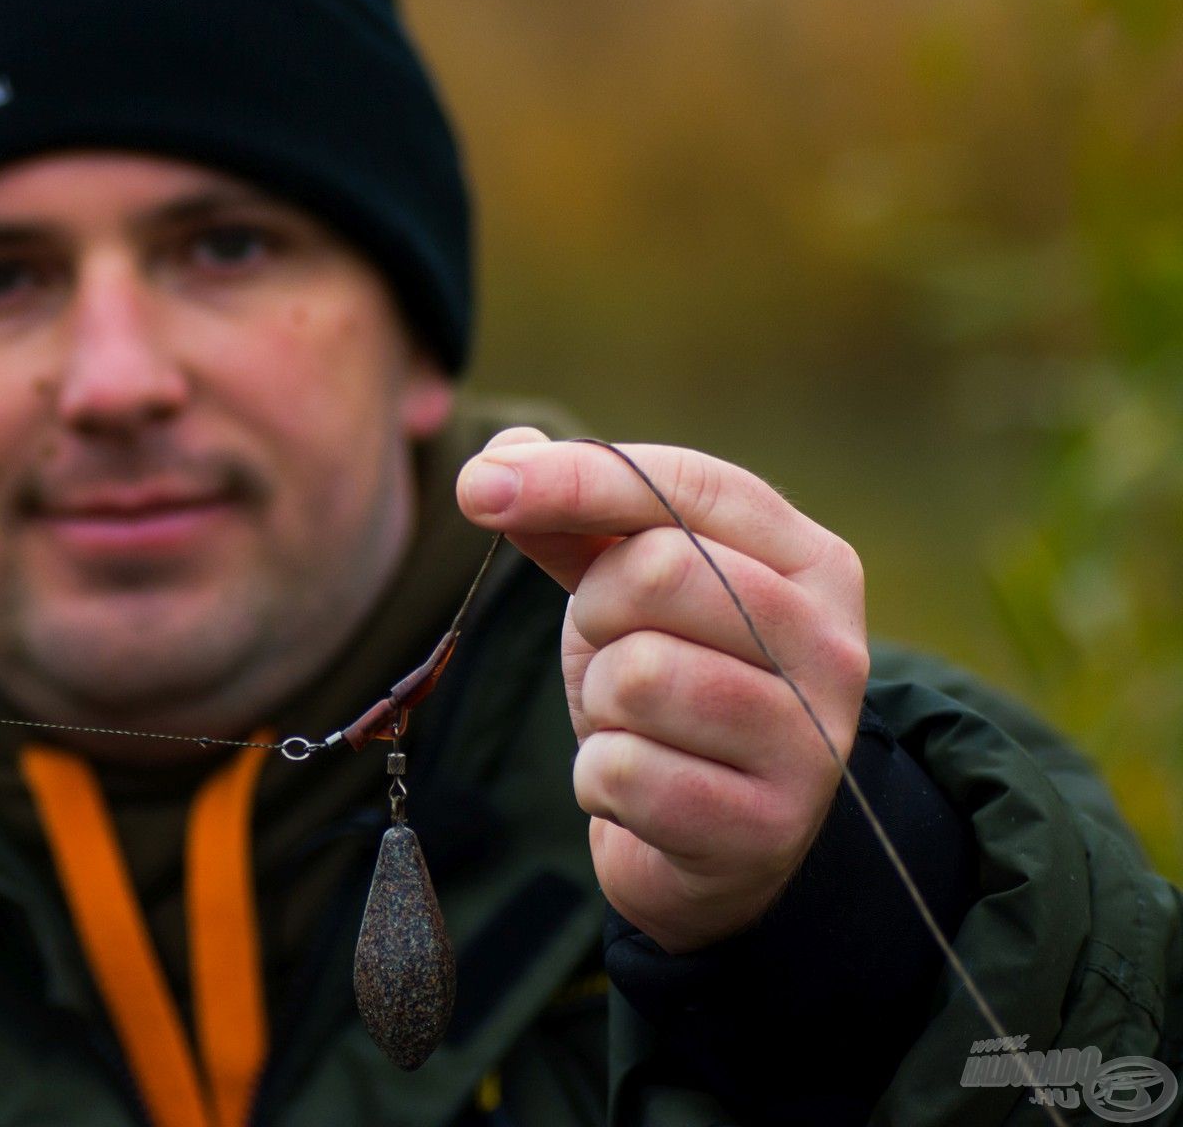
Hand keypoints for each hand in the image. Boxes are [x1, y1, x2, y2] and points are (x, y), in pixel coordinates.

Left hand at [458, 429, 868, 952]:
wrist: (713, 847)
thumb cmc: (671, 688)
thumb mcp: (624, 592)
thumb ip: (571, 519)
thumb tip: (499, 459)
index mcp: (811, 561)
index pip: (688, 486)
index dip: (574, 477)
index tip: (476, 487)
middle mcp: (831, 644)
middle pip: (659, 571)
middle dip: (595, 609)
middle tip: (611, 647)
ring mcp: (810, 742)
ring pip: (637, 674)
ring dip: (598, 701)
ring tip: (633, 724)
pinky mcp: (765, 829)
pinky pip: (622, 771)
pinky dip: (599, 779)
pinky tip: (637, 790)